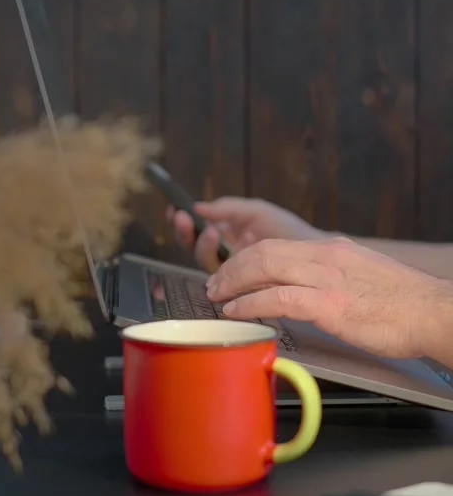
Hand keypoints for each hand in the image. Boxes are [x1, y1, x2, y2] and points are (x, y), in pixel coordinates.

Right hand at [167, 197, 322, 272]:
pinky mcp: (246, 288)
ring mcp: (234, 274)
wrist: (319, 251)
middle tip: (182, 218)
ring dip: (202, 244)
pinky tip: (219, 241)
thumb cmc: (292, 231)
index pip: (196, 233)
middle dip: (186, 232)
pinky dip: (220, 261)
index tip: (175, 211)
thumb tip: (198, 207)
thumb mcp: (258, 212)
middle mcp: (226, 258)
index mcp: (226, 238)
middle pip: (195, 248)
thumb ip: (228, 208)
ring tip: (209, 230)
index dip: (183, 224)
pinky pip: (224, 277)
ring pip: (206, 262)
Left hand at [206, 237, 451, 359]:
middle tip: (214, 284)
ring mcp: (327, 279)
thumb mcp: (361, 275)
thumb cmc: (401, 302)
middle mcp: (325, 257)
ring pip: (264, 268)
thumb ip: (332, 276)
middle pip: (262, 252)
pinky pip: (278, 298)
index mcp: (332, 249)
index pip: (275, 245)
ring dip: (232, 283)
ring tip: (216, 297)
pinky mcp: (330, 306)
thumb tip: (307, 288)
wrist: (433, 312)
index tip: (230, 271)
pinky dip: (250, 303)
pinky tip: (236, 311)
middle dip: (231, 267)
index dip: (244, 257)